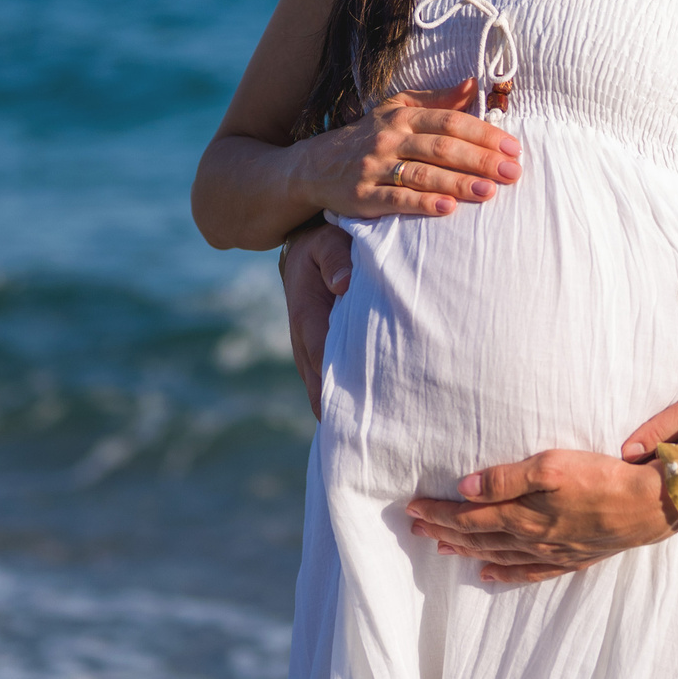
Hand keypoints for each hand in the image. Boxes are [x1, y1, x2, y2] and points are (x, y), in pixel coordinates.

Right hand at [280, 221, 353, 418]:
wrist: (308, 239)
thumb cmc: (324, 238)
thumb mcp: (327, 239)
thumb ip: (336, 257)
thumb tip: (345, 283)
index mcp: (306, 315)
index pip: (320, 358)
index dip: (332, 389)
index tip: (348, 417)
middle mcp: (305, 337)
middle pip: (319, 383)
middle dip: (339, 410)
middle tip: (367, 440)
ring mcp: (313, 345)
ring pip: (324, 384)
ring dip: (342, 407)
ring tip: (371, 437)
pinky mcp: (324, 346)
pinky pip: (332, 374)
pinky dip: (347, 393)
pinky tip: (370, 414)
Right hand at [311, 81, 521, 219]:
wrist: (315, 166)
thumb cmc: (368, 136)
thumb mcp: (397, 111)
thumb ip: (437, 100)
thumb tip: (475, 85)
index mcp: (402, 117)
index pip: (449, 121)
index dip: (483, 133)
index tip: (513, 147)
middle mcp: (389, 138)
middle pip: (441, 147)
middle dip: (480, 159)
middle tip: (512, 172)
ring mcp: (374, 167)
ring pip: (422, 174)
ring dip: (458, 183)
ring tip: (490, 192)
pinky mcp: (362, 196)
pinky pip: (396, 200)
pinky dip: (423, 204)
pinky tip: (448, 210)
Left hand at [406, 450, 677, 583]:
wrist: (649, 506)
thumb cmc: (600, 478)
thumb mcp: (549, 466)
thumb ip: (505, 479)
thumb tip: (464, 490)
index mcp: (523, 516)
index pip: (469, 517)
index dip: (438, 513)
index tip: (412, 509)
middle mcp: (532, 539)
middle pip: (478, 537)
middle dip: (444, 532)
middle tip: (415, 529)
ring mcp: (552, 553)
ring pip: (498, 555)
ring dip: (467, 551)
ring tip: (442, 548)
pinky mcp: (571, 558)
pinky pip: (528, 572)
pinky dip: (504, 574)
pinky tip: (489, 575)